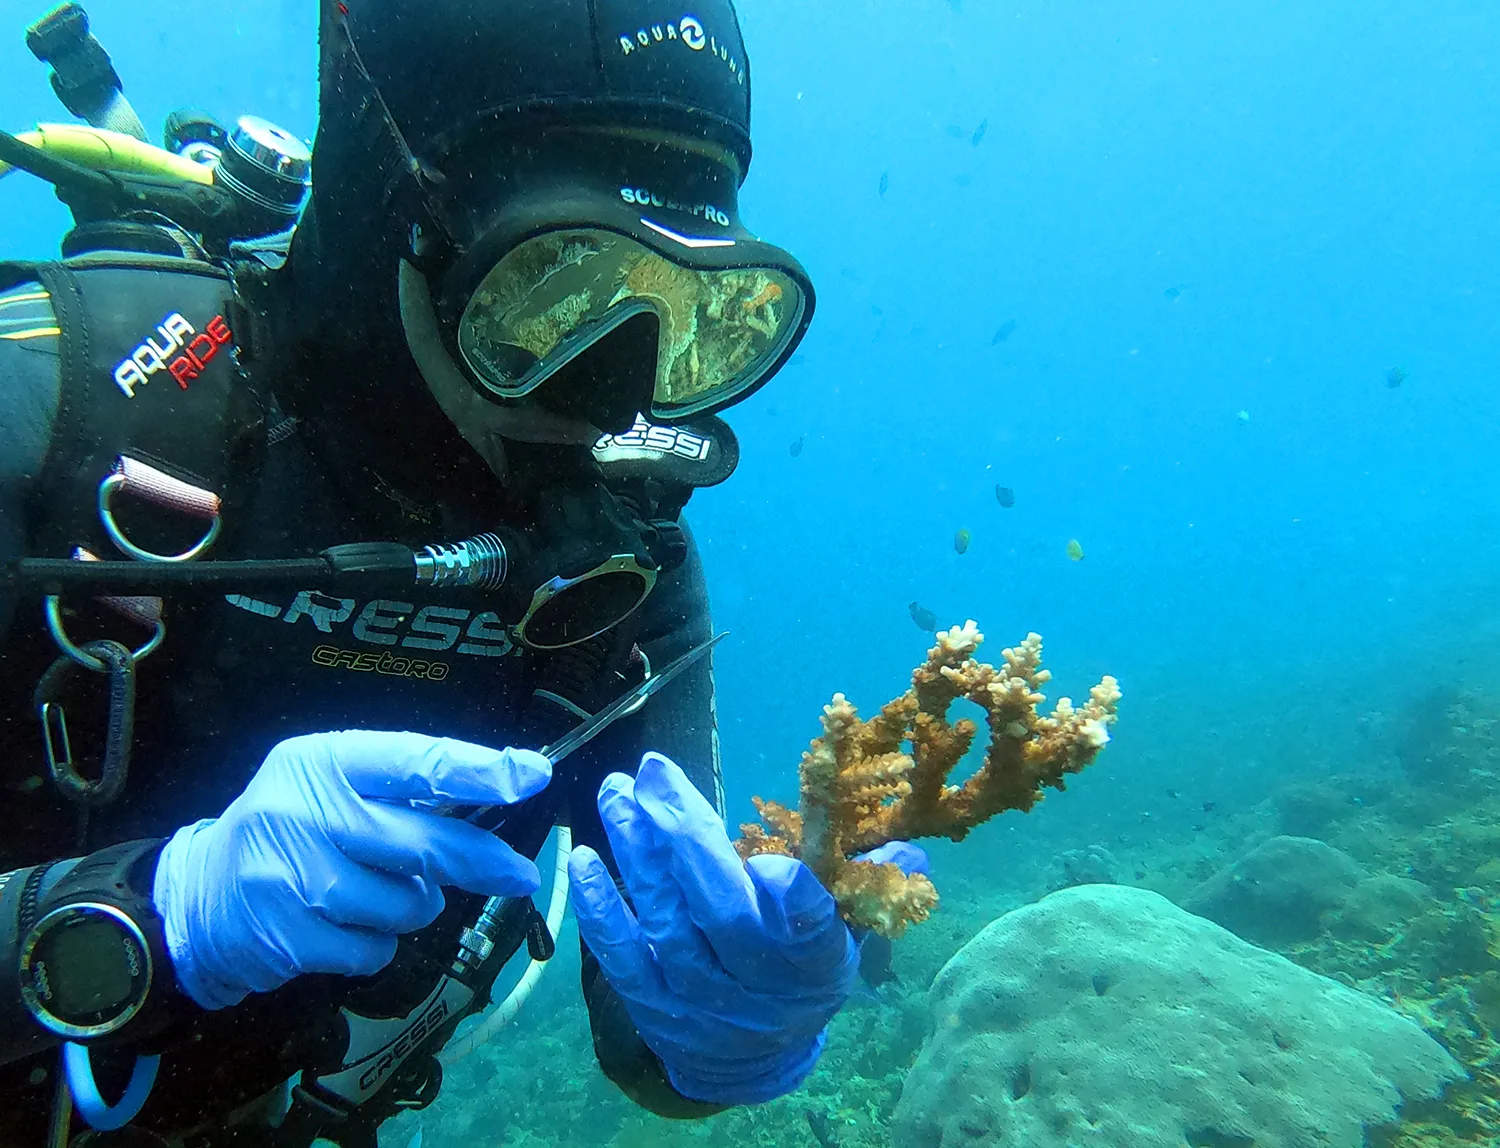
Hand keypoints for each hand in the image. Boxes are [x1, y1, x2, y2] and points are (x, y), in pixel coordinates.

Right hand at [153, 730, 550, 1008]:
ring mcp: (290, 876)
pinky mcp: (286, 937)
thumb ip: (400, 787)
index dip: (479, 769)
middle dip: (480, 862)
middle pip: (422, 843)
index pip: (414, 760)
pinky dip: (378, 944)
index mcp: (322, 760)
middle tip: (519, 874)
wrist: (197, 897)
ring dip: (412, 907)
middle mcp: (302, 810)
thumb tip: (500, 790)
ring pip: (405, 904)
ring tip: (375, 893)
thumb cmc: (289, 830)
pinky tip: (343, 926)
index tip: (532, 774)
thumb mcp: (329, 784)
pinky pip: (376, 949)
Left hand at [569, 752, 859, 1105]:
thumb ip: (868, 882)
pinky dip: (603, 910)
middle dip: (685, 838)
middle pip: (722, 915)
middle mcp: (760, 991)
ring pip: (667, 925)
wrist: (755, 1059)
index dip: (795, 904)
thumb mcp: (846, 932)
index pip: (810, 934)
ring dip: (636, 854)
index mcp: (817, 965)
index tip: (774, 861)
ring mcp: (703, 1005)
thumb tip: (905, 848)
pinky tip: (584, 860)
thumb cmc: (802, 969)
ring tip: (615, 792)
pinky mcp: (656, 1010)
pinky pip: (624, 960)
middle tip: (654, 775)